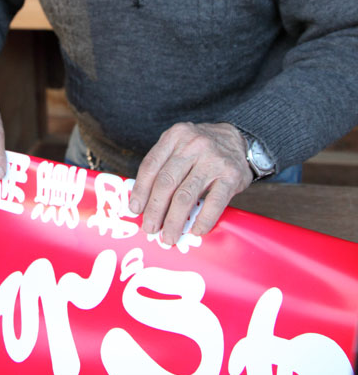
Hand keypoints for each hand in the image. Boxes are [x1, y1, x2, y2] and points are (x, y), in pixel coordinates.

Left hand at [128, 122, 251, 244]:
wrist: (239, 141)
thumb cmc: (202, 150)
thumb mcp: (180, 145)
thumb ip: (163, 165)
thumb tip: (143, 201)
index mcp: (174, 137)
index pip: (151, 166)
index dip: (141, 190)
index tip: (135, 210)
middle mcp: (193, 145)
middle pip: (166, 182)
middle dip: (155, 209)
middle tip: (150, 229)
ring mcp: (213, 160)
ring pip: (186, 195)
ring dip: (174, 220)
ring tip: (169, 236)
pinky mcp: (232, 175)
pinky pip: (214, 202)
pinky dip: (203, 219)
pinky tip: (196, 231)